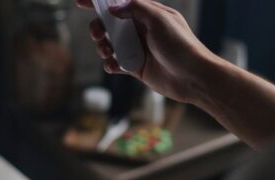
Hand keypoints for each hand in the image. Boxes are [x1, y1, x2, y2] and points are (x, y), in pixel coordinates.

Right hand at [77, 0, 215, 102]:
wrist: (193, 77)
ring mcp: (140, 49)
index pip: (121, 3)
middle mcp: (142, 31)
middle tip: (97, 33)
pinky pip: (118, 63)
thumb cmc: (180, 45)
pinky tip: (112, 65)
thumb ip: (135, 8)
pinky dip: (111, 64)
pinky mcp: (138, 67)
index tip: (81, 2)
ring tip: (106, 51)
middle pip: (112, 25)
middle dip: (99, 27)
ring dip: (103, 47)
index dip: (100, 2)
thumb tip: (113, 8)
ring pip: (112, 45)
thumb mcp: (159, 19)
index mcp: (148, 15)